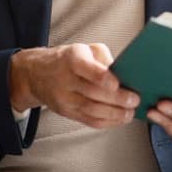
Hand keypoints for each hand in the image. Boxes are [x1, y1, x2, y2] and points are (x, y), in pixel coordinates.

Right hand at [9, 43, 139, 128]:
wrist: (38, 74)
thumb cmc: (68, 60)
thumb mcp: (85, 49)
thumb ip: (104, 58)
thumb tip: (124, 73)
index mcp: (72, 59)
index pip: (88, 70)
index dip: (104, 79)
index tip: (118, 84)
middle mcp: (65, 80)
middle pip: (93, 93)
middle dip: (117, 99)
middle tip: (134, 100)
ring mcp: (64, 99)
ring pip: (92, 110)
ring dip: (115, 114)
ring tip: (130, 112)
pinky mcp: (67, 113)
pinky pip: (89, 121)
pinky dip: (107, 122)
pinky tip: (120, 119)